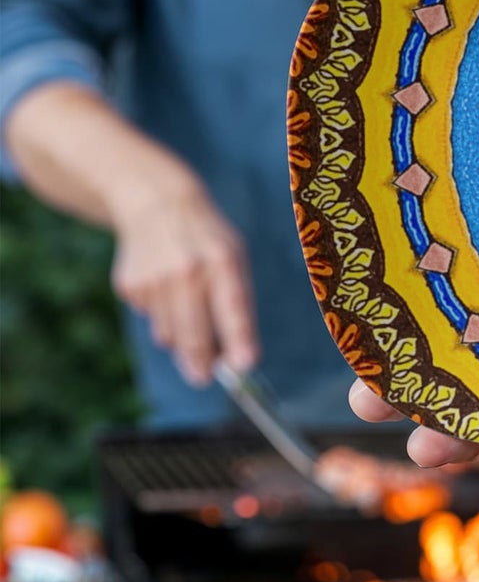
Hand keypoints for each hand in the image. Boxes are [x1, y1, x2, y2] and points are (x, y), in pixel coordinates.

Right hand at [108, 171, 258, 386]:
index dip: (239, 338)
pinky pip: (150, 319)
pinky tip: (163, 287)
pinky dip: (160, 314)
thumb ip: (236, 300)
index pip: (234, 305)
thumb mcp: (233, 255)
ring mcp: (154, 279)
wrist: (158, 203)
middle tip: (204, 378)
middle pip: (195, 332)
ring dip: (180, 337)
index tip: (245, 366)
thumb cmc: (207, 238)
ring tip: (186, 307)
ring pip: (169, 334)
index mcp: (221, 258)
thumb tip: (235, 353)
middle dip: (201, 362)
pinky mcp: (130, 286)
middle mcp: (187, 269)